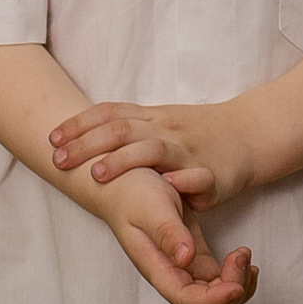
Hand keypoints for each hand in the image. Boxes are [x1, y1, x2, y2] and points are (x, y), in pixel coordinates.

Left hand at [50, 96, 258, 208]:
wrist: (250, 135)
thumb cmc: (199, 133)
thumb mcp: (162, 123)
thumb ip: (129, 127)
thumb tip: (84, 134)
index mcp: (152, 118)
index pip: (110, 113)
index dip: (79, 125)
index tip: (52, 138)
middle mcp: (167, 130)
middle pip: (122, 130)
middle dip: (87, 144)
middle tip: (59, 159)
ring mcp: (188, 152)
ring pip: (153, 150)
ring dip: (123, 161)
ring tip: (97, 175)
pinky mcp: (211, 175)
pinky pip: (195, 177)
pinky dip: (179, 183)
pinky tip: (163, 190)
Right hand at [91, 164, 256, 303]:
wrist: (121, 182)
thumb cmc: (132, 192)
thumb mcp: (152, 206)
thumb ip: (168, 232)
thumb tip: (185, 259)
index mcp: (157, 268)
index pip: (188, 300)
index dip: (215, 300)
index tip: (236, 285)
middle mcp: (170, 274)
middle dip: (232, 291)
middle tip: (241, 254)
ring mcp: (182, 267)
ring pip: (214, 297)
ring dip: (237, 284)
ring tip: (244, 254)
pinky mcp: (192, 255)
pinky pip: (216, 280)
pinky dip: (234, 275)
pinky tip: (242, 256)